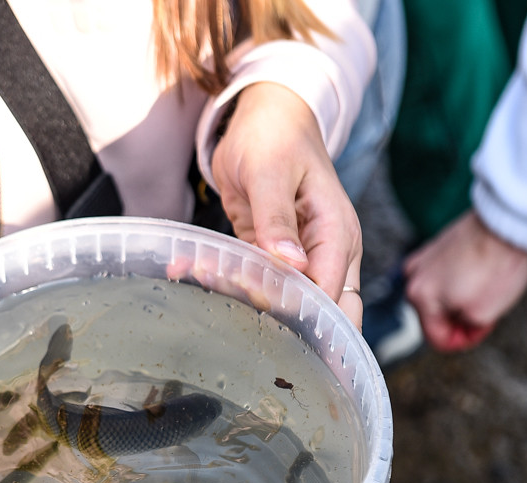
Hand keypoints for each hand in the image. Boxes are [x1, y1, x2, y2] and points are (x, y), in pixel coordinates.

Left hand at [211, 82, 363, 326]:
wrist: (264, 115)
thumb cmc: (274, 135)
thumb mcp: (271, 172)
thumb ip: (277, 220)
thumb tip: (292, 264)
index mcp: (337, 235)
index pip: (332, 295)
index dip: (300, 312)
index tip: (257, 309)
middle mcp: (326, 252)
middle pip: (321, 313)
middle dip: (281, 323)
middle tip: (234, 314)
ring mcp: (300, 257)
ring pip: (282, 301)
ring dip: (240, 297)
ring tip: (197, 271)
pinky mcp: (271, 255)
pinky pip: (254, 280)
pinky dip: (225, 280)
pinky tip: (188, 268)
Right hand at [404, 210, 526, 350]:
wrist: (505, 223)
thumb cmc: (495, 267)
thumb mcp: (485, 314)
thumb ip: (467, 329)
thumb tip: (462, 325)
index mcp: (419, 298)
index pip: (437, 338)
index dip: (464, 341)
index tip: (481, 330)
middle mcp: (412, 278)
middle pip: (435, 316)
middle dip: (460, 318)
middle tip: (487, 309)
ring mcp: (422, 259)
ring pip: (440, 295)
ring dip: (460, 299)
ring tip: (485, 288)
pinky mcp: (436, 245)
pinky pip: (445, 274)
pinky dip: (460, 279)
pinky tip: (480, 272)